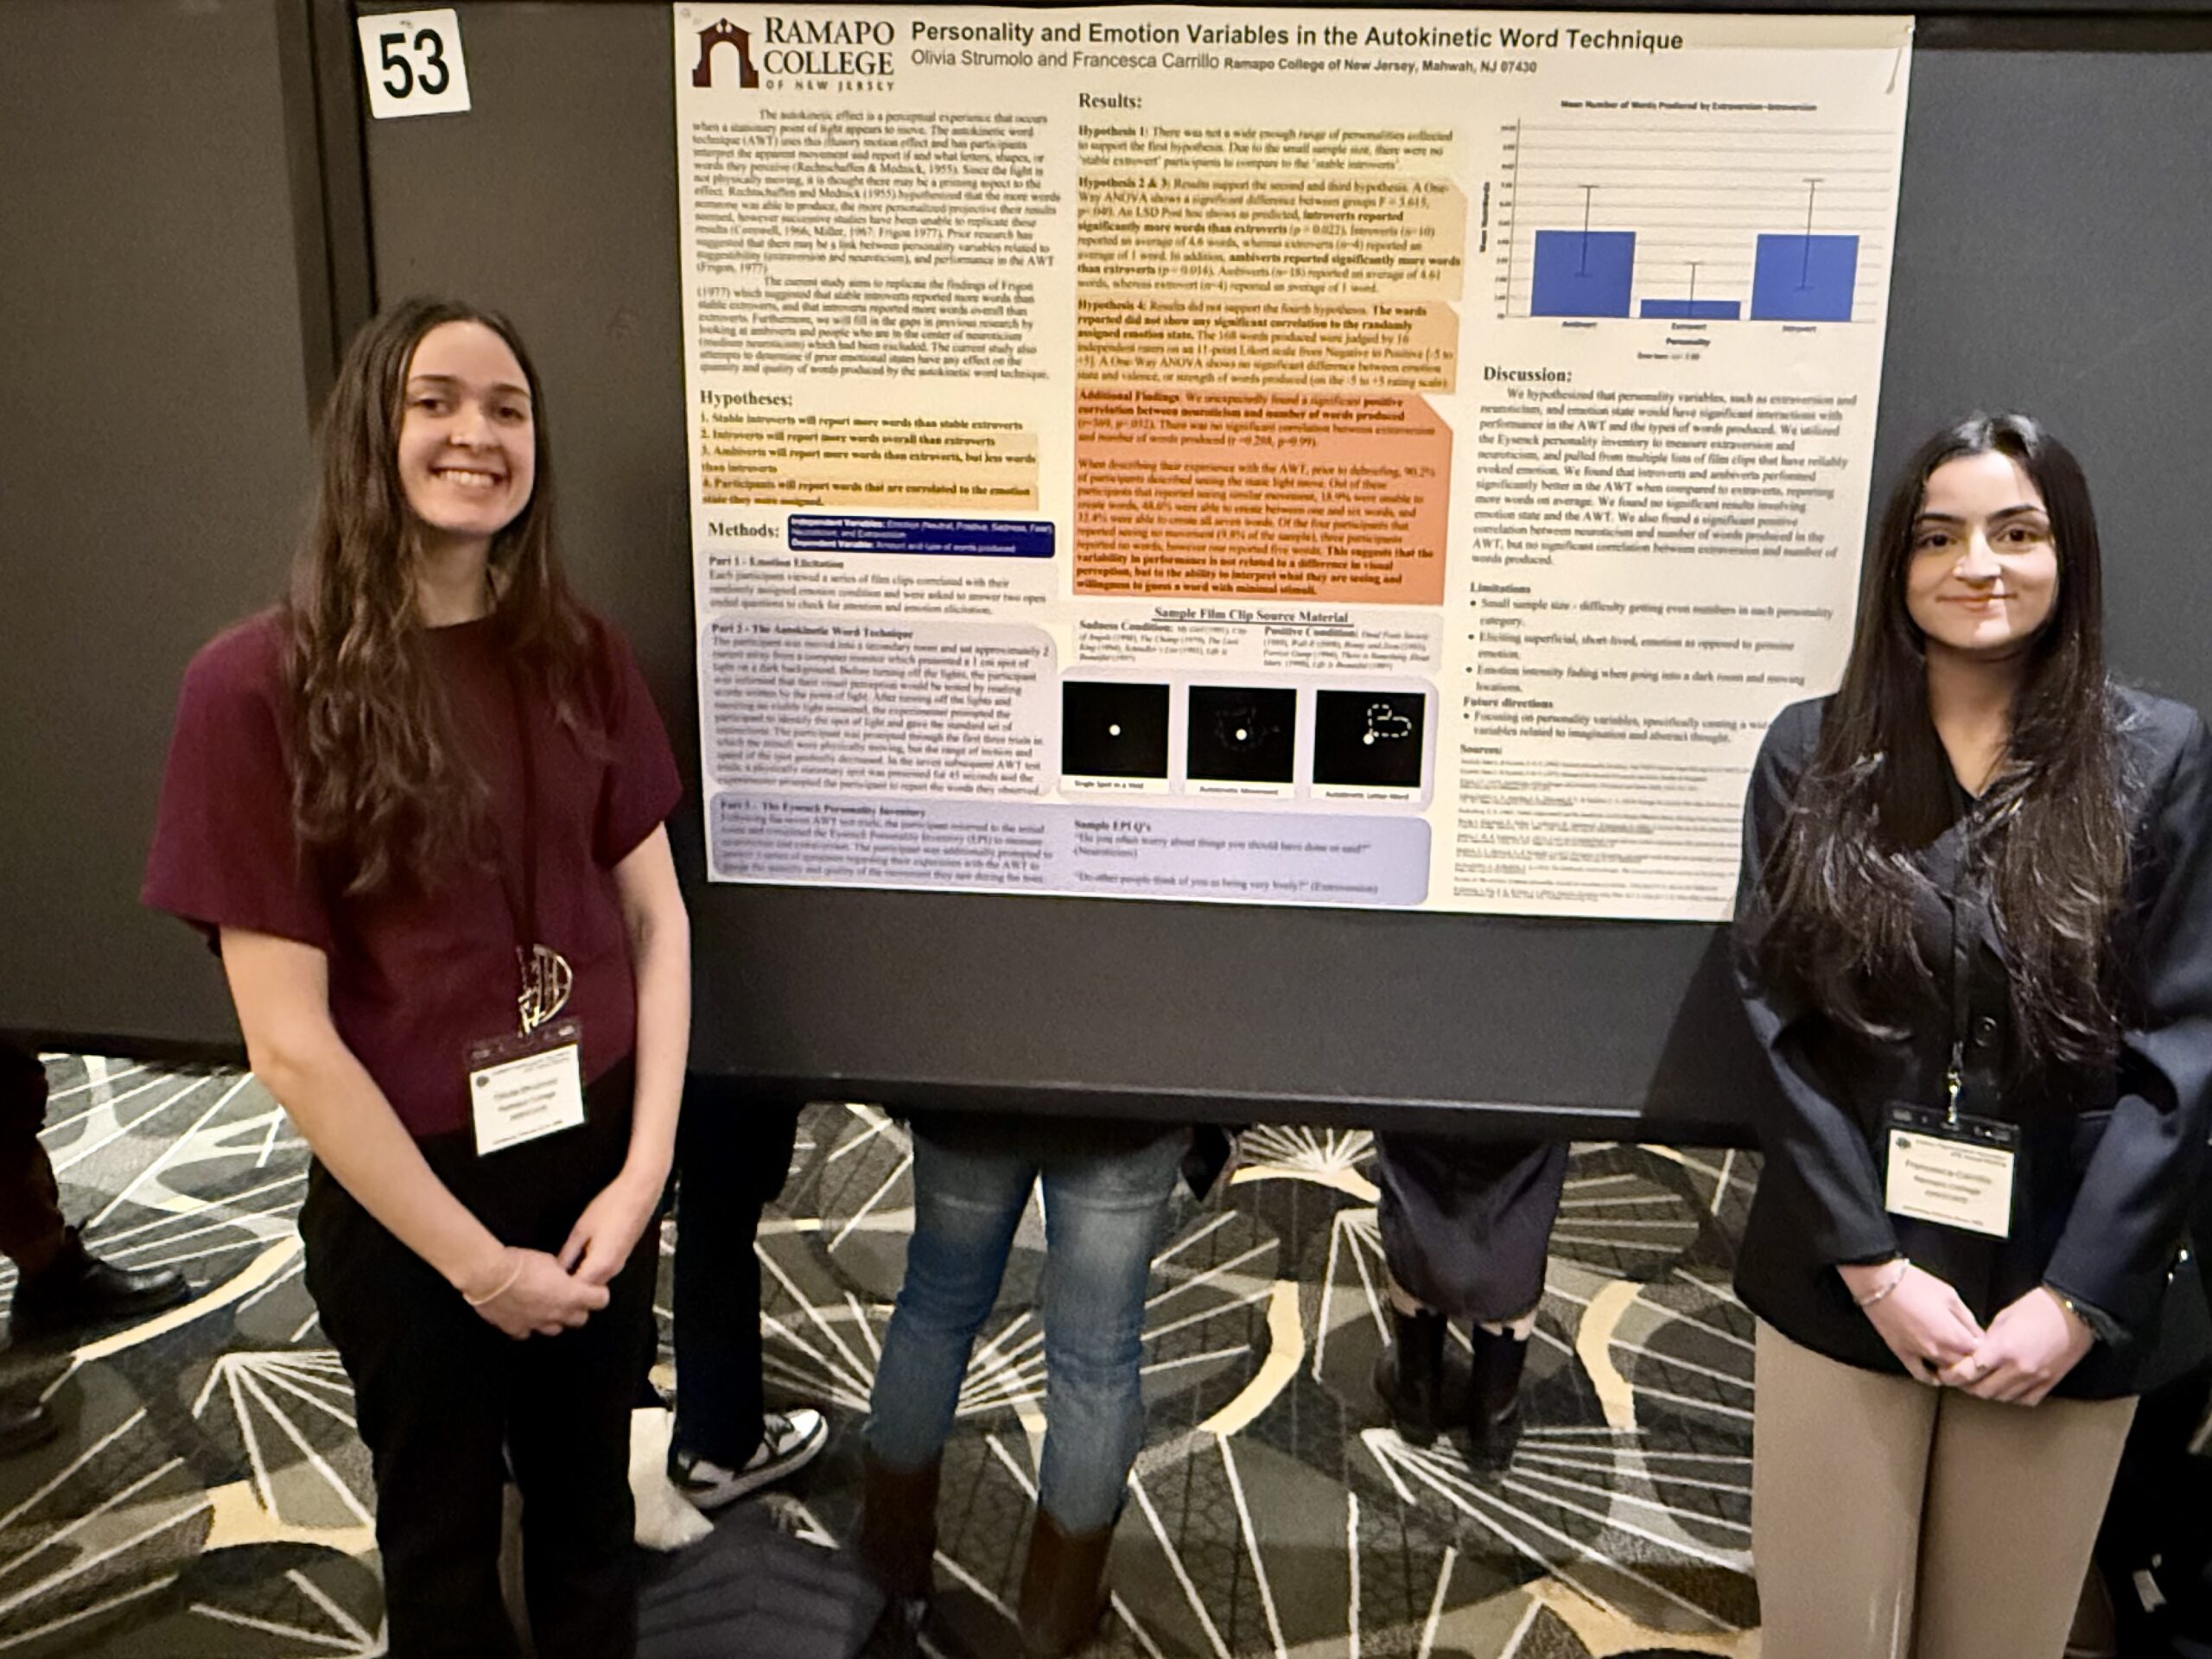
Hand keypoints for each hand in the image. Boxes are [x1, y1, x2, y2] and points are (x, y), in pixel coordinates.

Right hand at [465, 1246, 609, 1339]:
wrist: (490, 1276)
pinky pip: (529, 1332)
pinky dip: (529, 1325)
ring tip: (545, 1306)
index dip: (598, 1293)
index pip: (600, 1301)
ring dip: (555, 1318)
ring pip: (556, 1329)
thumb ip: (560, 1273)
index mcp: (570, 1295)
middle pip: (580, 1319)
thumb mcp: (548, 1260)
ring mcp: (537, 1325)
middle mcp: (557, 1314)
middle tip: (569, 1296)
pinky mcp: (516, 1330)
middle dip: (578, 1308)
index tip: (592, 1287)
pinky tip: (524, 1315)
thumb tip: (560, 1276)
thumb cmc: (521, 1263)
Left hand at [557, 1166, 664, 1288]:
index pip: (576, 1291)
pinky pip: (603, 1272)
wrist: (639, 1193)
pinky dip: (590, 1271)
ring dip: (581, 1279)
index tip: (547, 1283)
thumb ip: (568, 1253)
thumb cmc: (611, 1207)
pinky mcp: (622, 1257)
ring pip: (596, 1282)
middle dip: (571, 1288)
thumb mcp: (581, 1229)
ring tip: (563, 1269)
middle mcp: (612, 1271)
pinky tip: (580, 1259)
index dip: (560, 1289)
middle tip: (552, 1279)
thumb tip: (557, 1269)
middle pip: (588, 1290)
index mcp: (600, 1265)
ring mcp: (619, 1265)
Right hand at [1839, 1260, 1982, 1382]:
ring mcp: (1920, 1355)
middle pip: (1965, 1367)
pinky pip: (1922, 1375)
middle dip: (1970, 1359)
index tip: (1981, 1341)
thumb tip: (1978, 1335)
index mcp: (1954, 1335)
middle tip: (1970, 1349)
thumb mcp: (1950, 1295)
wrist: (1880, 1282)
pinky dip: (1932, 1377)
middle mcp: (1939, 1351)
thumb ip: (1967, 1319)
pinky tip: (1937, 1373)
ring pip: (1946, 1373)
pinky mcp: (1903, 1354)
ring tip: (1956, 1358)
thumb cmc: (1915, 1284)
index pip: (1980, 1354)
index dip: (1984, 1348)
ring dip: (1953, 1367)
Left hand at [1938, 1288, 2093, 1404]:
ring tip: (1981, 1380)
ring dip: (1987, 1391)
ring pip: (2001, 1397)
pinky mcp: (2049, 1383)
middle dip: (1967, 1385)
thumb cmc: (2039, 1308)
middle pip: (1982, 1390)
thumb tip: (1974, 1353)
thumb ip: (1987, 1340)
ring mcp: (2035, 1378)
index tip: (1944, 1373)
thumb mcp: (2004, 1318)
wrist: (2075, 1311)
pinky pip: (2023, 1400)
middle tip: (1960, 1377)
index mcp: (2004, 1348)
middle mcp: (2019, 1368)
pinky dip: (2010, 1395)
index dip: (1952, 1375)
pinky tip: (2005, 1385)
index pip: (1969, 1372)